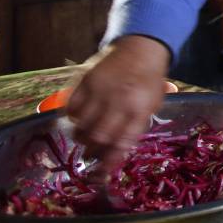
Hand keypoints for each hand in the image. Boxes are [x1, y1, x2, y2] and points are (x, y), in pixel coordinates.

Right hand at [66, 35, 171, 170]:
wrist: (141, 49)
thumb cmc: (148, 82)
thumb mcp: (152, 105)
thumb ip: (135, 127)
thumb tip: (115, 153)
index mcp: (140, 109)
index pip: (122, 142)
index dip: (110, 161)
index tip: (102, 173)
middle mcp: (119, 101)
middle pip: (98, 137)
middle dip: (93, 150)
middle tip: (91, 152)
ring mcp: (100, 90)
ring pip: (80, 125)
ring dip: (80, 136)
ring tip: (85, 135)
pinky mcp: (85, 81)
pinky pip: (70, 108)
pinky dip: (71, 118)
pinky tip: (79, 118)